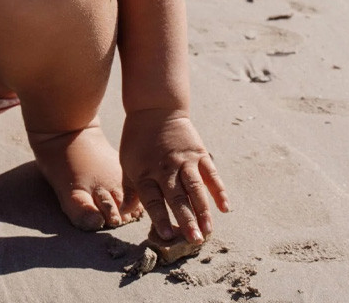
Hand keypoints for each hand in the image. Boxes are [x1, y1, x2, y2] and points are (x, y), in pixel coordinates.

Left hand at [119, 108, 229, 243]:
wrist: (154, 108)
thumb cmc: (138, 140)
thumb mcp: (127, 162)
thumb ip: (130, 189)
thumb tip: (124, 213)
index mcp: (145, 172)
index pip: (153, 199)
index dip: (160, 217)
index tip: (167, 235)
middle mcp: (165, 168)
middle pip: (176, 197)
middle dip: (186, 220)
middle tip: (194, 240)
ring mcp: (184, 160)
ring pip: (195, 188)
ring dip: (203, 210)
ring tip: (208, 230)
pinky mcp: (199, 153)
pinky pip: (211, 175)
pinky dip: (219, 191)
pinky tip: (225, 207)